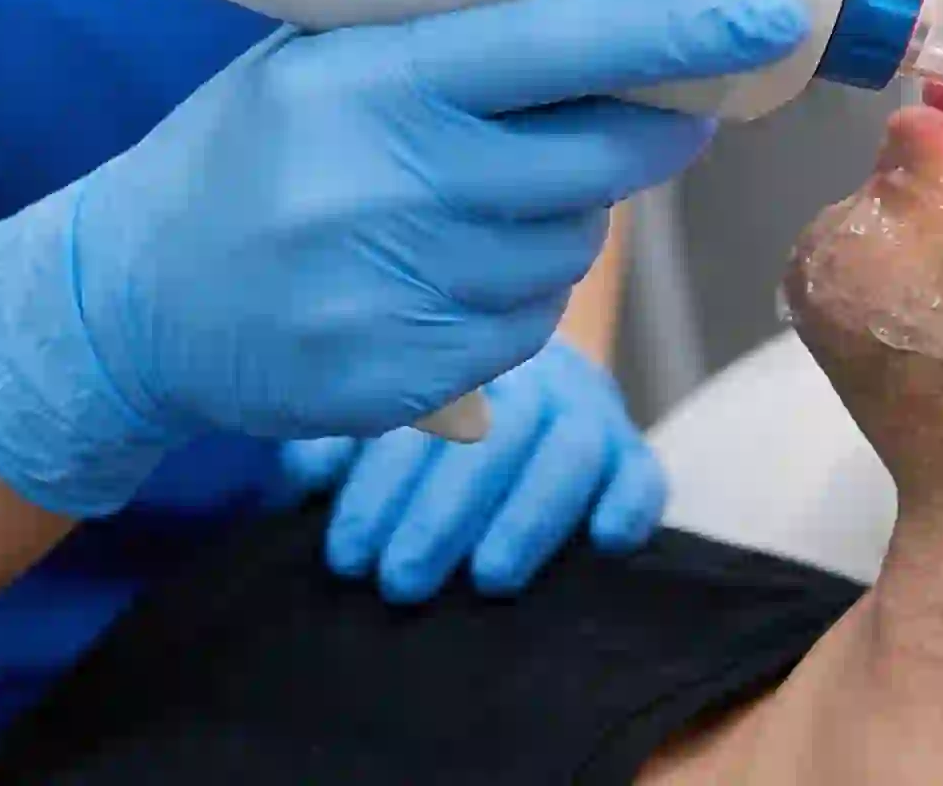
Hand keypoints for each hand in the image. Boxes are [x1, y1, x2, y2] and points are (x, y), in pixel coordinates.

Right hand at [0, 0, 807, 518]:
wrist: (127, 302)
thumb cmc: (240, 154)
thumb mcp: (317, 58)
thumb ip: (440, 36)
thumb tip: (598, 11)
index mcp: (375, 83)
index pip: (558, 45)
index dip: (674, 27)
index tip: (766, 12)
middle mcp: (392, 185)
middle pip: (598, 157)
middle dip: (658, 127)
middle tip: (676, 105)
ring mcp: (399, 290)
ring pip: (571, 248)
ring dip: (569, 217)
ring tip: (489, 194)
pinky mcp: (405, 377)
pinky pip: (526, 328)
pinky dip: (517, 294)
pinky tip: (451, 266)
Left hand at [279, 341, 663, 602]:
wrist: (520, 384)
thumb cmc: (429, 416)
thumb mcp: (379, 417)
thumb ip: (340, 439)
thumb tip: (297, 477)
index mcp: (460, 363)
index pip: (424, 414)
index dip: (382, 485)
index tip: (348, 553)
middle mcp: (528, 379)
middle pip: (498, 435)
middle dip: (445, 512)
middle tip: (400, 580)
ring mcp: (585, 411)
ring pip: (572, 451)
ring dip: (530, 516)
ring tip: (488, 578)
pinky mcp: (629, 452)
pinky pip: (644, 471)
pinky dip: (631, 502)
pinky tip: (603, 542)